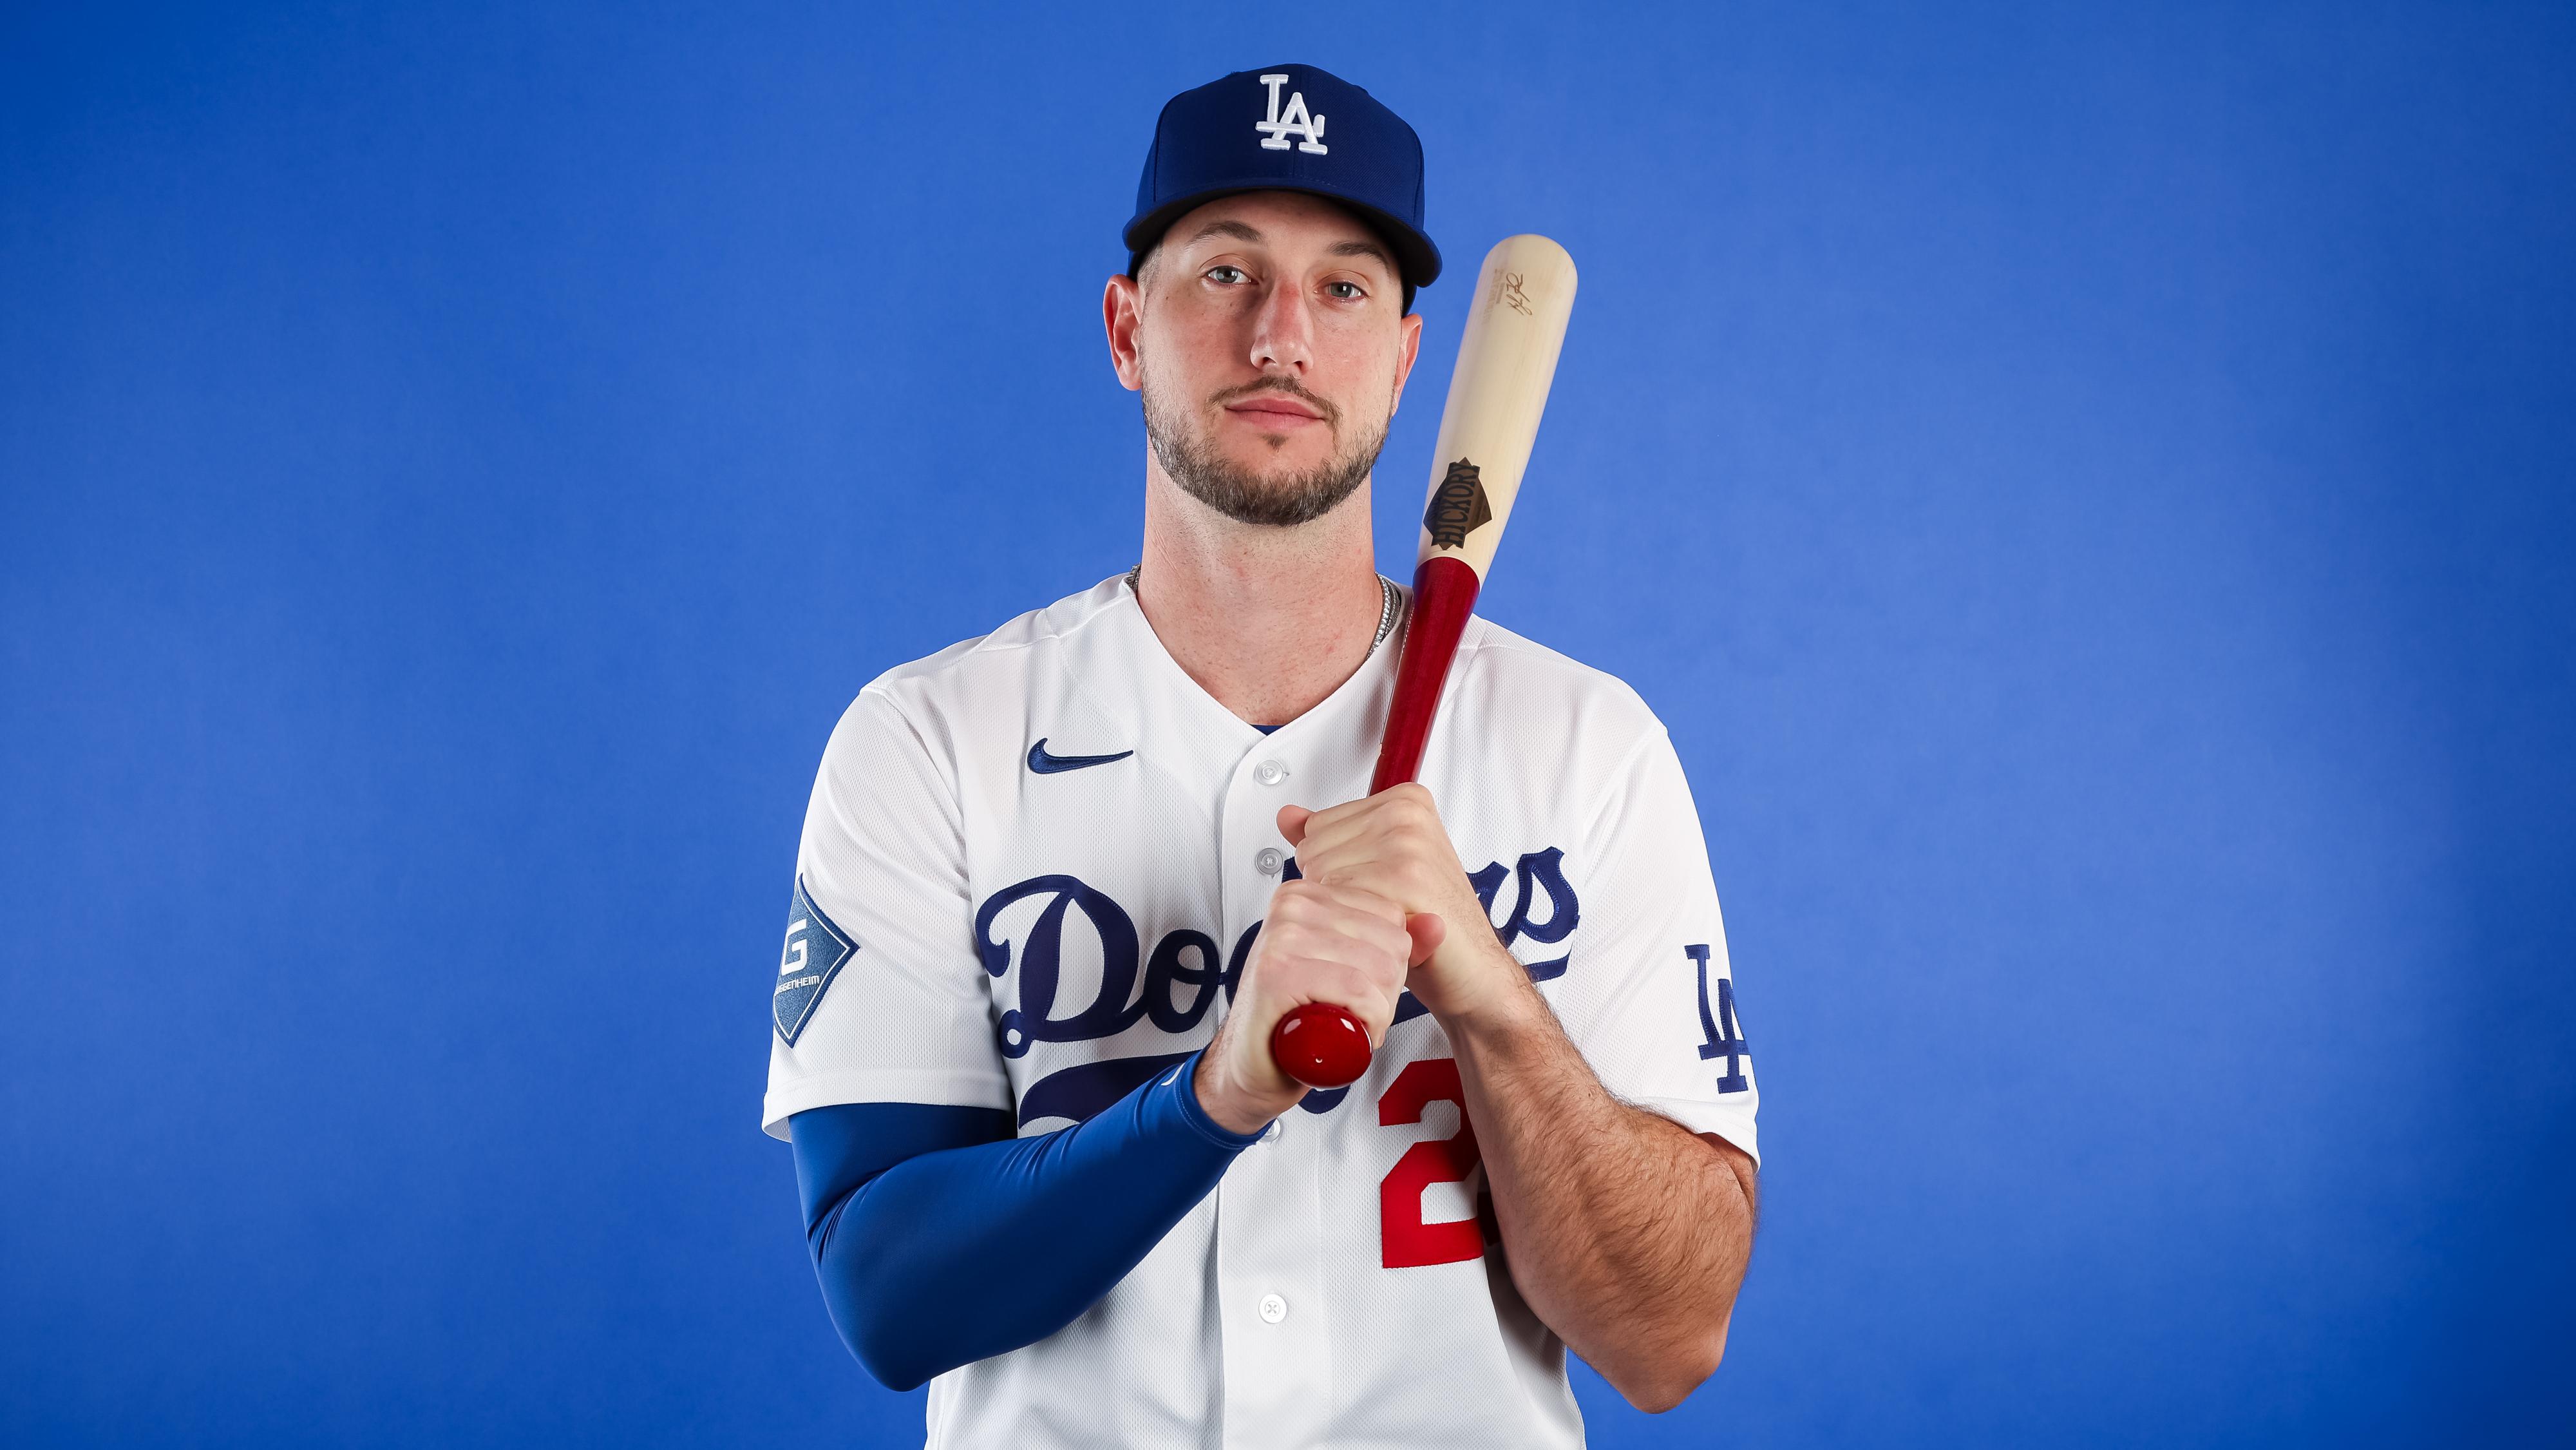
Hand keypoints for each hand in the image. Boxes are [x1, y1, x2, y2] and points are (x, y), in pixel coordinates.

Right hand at [1195, 877, 1424, 1134]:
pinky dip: (1364, 1022)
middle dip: (1386, 992)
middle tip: (1350, 1011)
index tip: (1358, 986)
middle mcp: (1292, 906)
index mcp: (1308, 894)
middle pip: (1392, 944)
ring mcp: (1281, 936)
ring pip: (1380, 969)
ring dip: (1376, 1013)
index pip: (1392, 916)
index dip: (1390, 966)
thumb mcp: (1352, 971)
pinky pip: (1357, 991)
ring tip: (1343, 1023)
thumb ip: (1394, 944)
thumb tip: (1437, 924)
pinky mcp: (1278, 972)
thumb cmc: (1297, 1018)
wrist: (1254, 1065)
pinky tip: (1340, 1033)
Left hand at [1279, 784, 1525, 1025]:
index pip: (1316, 825)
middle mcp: (1406, 814)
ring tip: (1383, 916)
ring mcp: (1408, 842)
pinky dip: (1352, 924)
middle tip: (1380, 904)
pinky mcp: (1405, 876)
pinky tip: (1386, 929)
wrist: (1471, 969)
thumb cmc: (1427, 919)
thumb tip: (1288, 816)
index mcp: (1403, 800)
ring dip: (1343, 908)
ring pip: (1320, 874)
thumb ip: (1329, 836)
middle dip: (1334, 887)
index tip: (1375, 881)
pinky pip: (1338, 897)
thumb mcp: (1375, 866)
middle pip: (1312, 848)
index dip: (1333, 866)